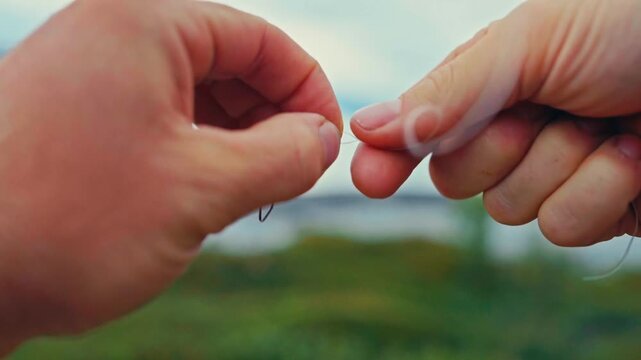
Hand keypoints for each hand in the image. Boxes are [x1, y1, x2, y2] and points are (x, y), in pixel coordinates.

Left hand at [0, 0, 340, 349]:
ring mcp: (87, 76)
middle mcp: (110, 35)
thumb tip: (325, 139)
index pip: (259, 40)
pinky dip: (197, 155)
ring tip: (249, 195)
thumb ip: (284, 156)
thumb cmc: (68, 224)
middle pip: (229, 64)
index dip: (308, 89)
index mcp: (143, 24)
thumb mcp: (203, 188)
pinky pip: (160, 122)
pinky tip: (204, 198)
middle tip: (294, 175)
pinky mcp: (74, 118)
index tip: (329, 142)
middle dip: (273, 120)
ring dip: (236, 143)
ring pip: (196, 98)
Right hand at [351, 0, 640, 246]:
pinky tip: (634, 158)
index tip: (370, 179)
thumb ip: (449, 91)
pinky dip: (600, 193)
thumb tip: (370, 130)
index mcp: (492, 82)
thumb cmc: (631, 25)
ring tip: (608, 125)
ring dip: (561, 166)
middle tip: (547, 112)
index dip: (391, 155)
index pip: (422, 128)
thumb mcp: (531, 43)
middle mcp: (517, 128)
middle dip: (499, 149)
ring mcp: (556, 172)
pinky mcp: (598, 209)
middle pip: (456, 178)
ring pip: (509, 209)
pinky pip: (562, 231)